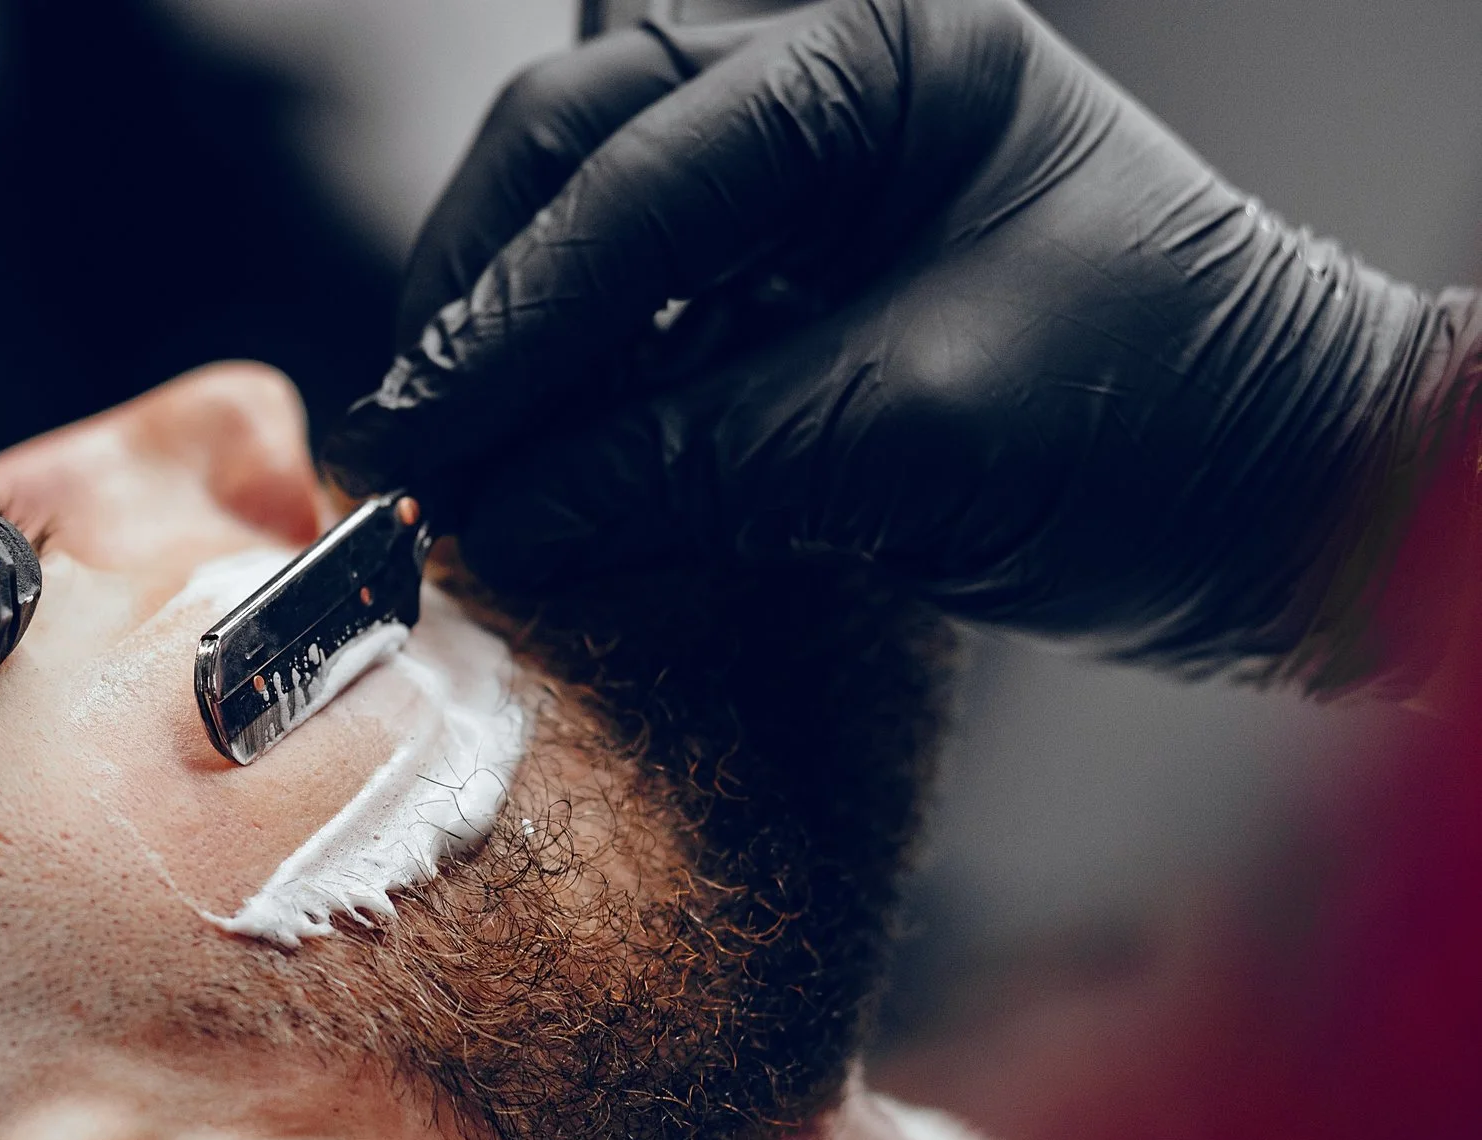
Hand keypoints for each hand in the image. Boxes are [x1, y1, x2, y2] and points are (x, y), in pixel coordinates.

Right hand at [323, 0, 1480, 680]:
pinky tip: (531, 459)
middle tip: (413, 434)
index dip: (515, 312)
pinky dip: (573, 384)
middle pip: (576, 149)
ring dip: (510, 336)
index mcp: (884, 58)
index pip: (636, 167)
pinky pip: (640, 313)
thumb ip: (687, 459)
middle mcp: (833, 90)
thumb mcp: (913, 434)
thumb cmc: (1169, 430)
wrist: (1292, 506)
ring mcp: (811, 183)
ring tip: (452, 455)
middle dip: (484, 294)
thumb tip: (500, 516)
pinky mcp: (801, 286)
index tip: (429, 432)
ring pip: (585, 220)